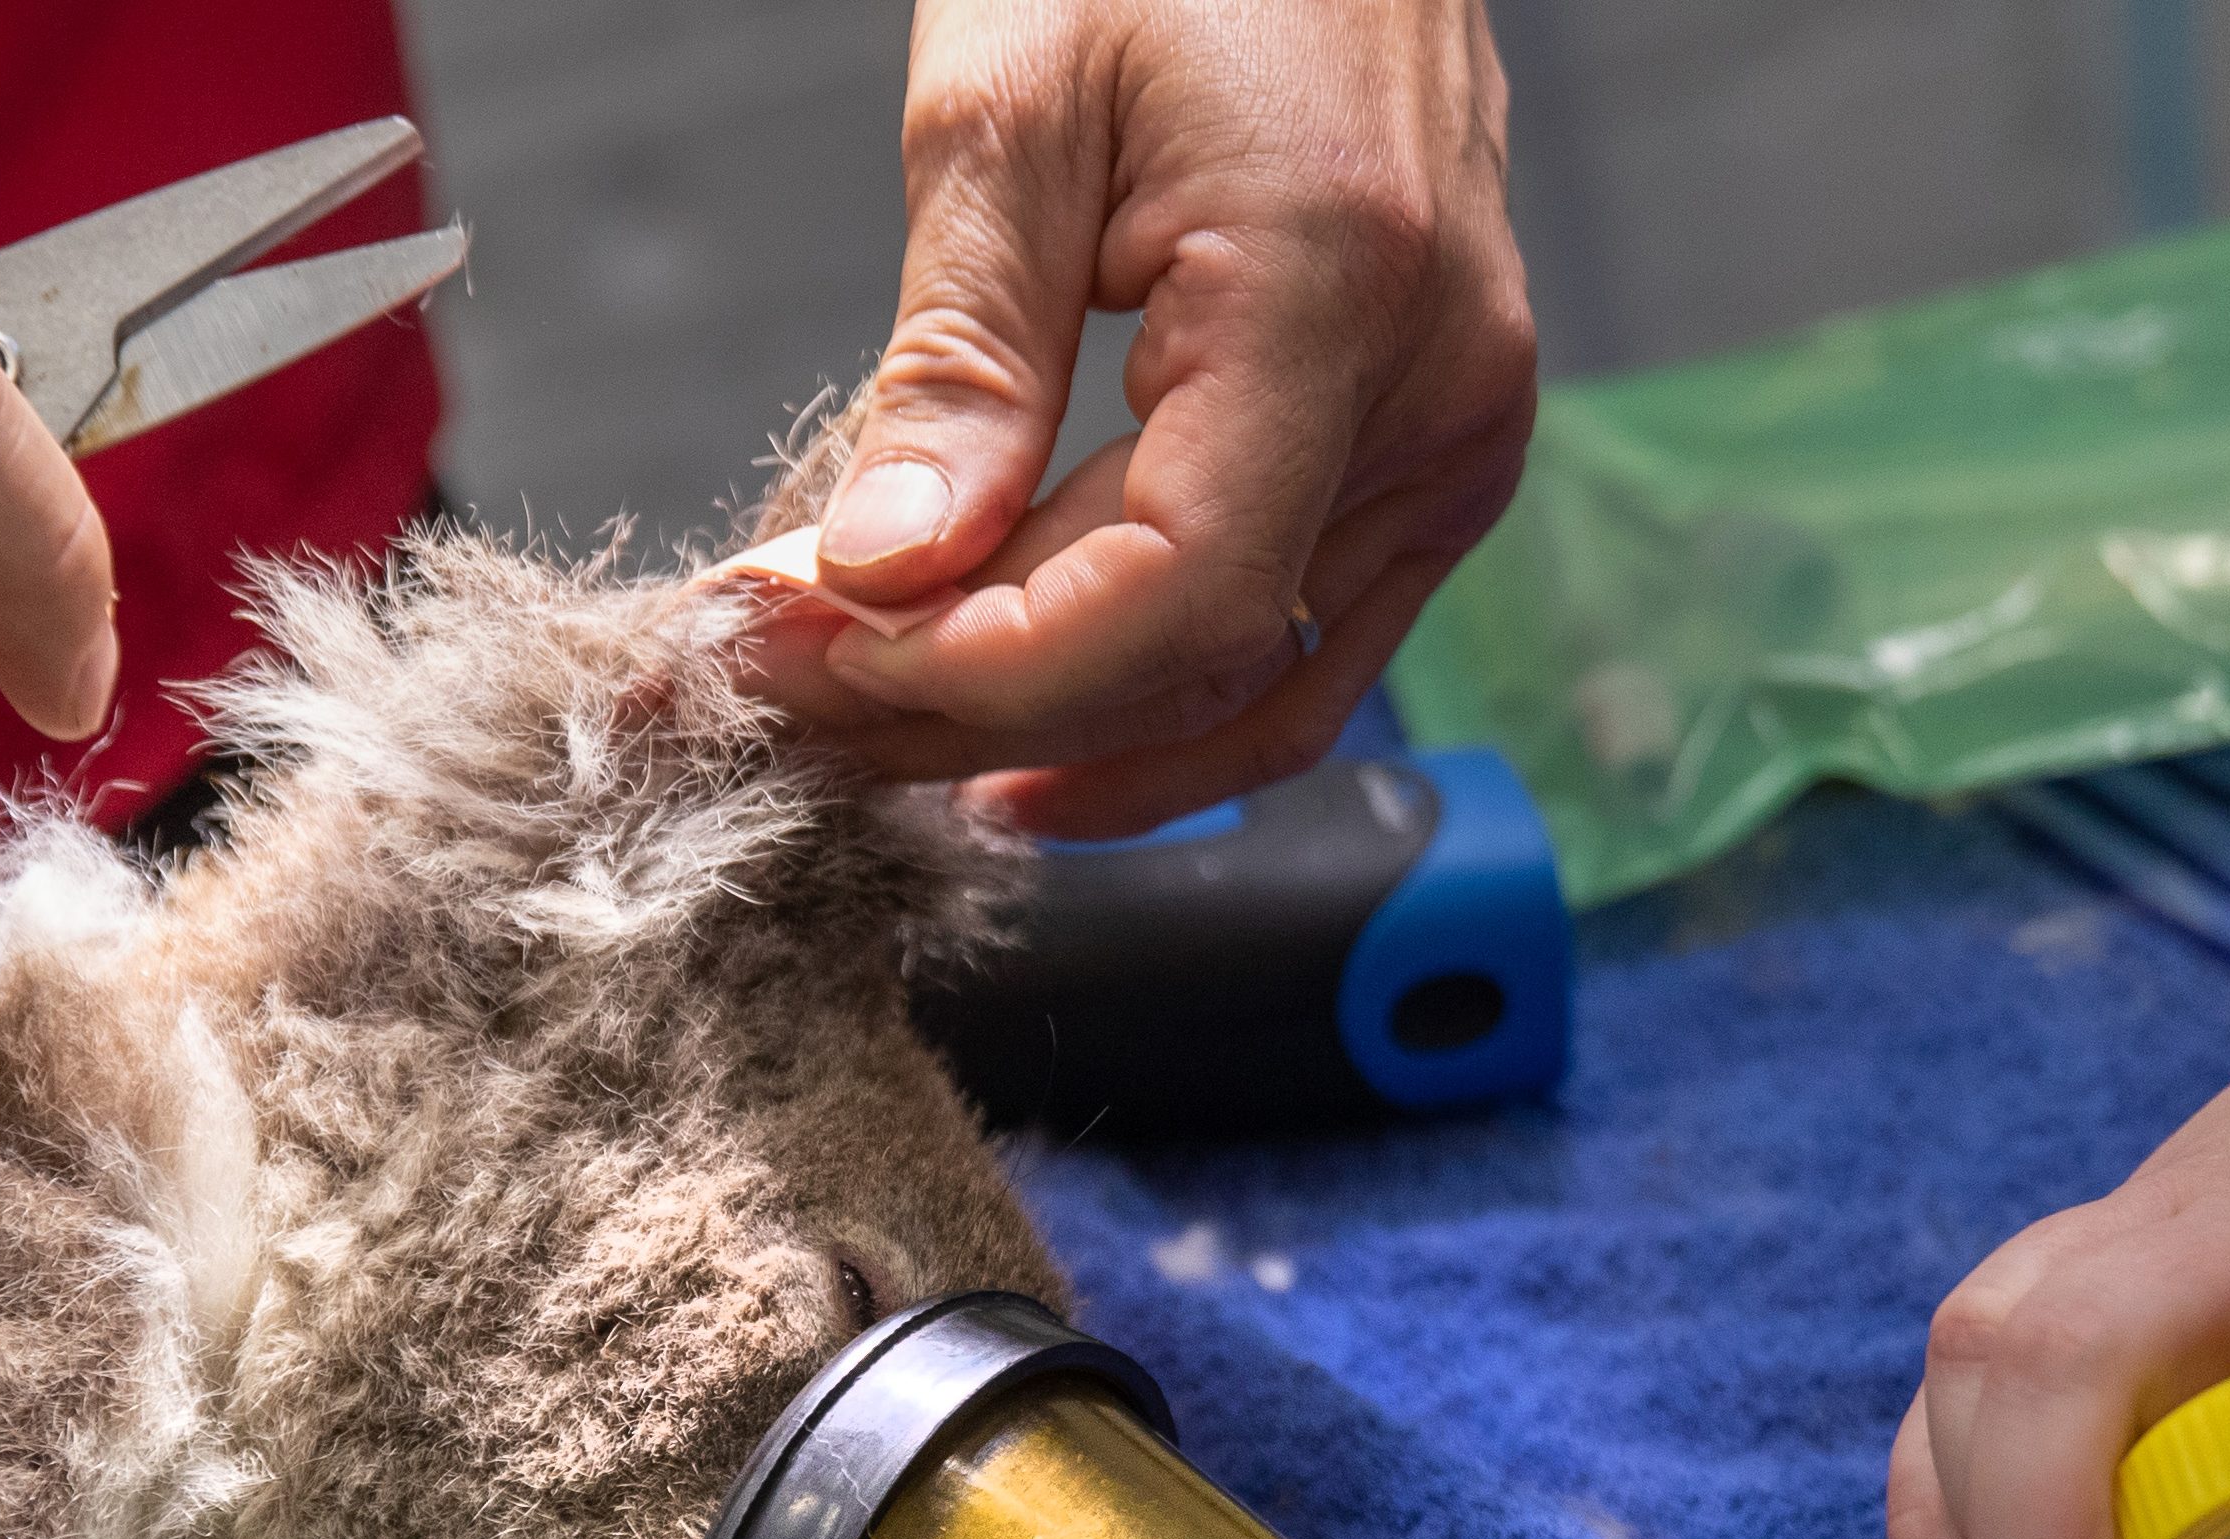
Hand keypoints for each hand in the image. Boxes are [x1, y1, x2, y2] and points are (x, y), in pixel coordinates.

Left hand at [741, 0, 1535, 838]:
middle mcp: (1439, 390)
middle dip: (968, 706)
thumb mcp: (1006, 108)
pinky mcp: (1436, 452)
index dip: (986, 669)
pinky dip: (1158, 705)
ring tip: (869, 729)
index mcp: (1341, 286)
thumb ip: (959, 364)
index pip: (1178, 591)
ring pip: (1259, 688)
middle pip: (1200, 658)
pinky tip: (1023, 739)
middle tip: (772, 692)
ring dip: (1057, 733)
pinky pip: (1305, 641)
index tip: (813, 658)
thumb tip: (880, 577)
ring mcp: (1457, 434)